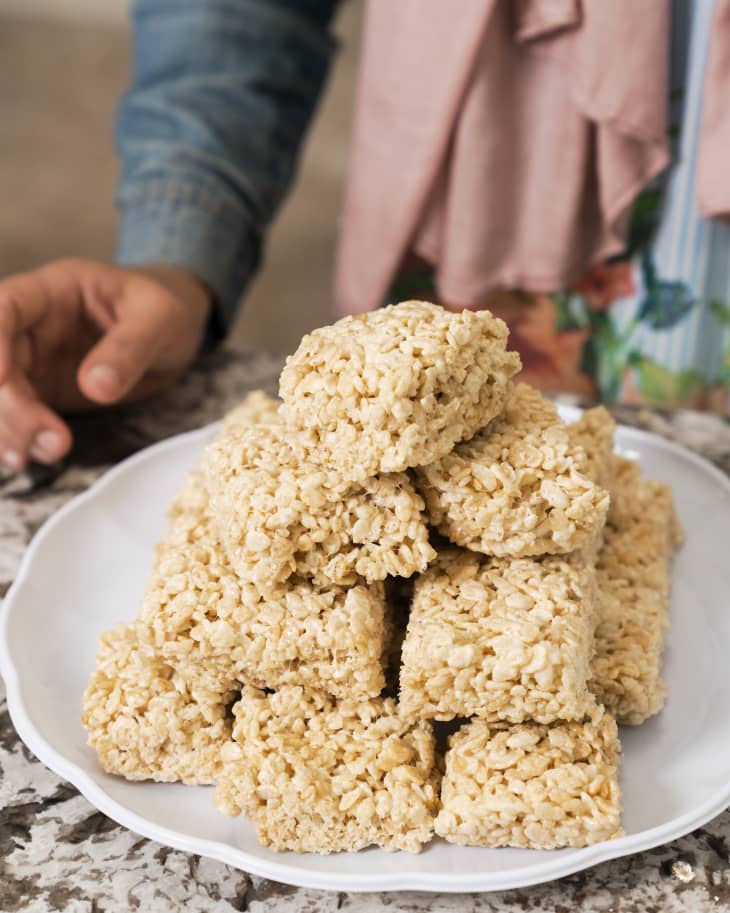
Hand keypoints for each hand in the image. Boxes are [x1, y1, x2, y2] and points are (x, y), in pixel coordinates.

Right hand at [0, 258, 211, 469]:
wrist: (173, 333)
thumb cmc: (163, 311)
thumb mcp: (159, 318)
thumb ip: (129, 347)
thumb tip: (96, 386)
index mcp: (54, 291)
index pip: (6, 306)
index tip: (2, 377)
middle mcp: (32, 327)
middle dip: (10, 404)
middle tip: (50, 438)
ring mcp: (33, 363)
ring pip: (0, 397)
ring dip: (10, 429)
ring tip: (51, 452)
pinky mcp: (42, 395)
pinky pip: (16, 418)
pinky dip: (19, 439)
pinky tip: (33, 457)